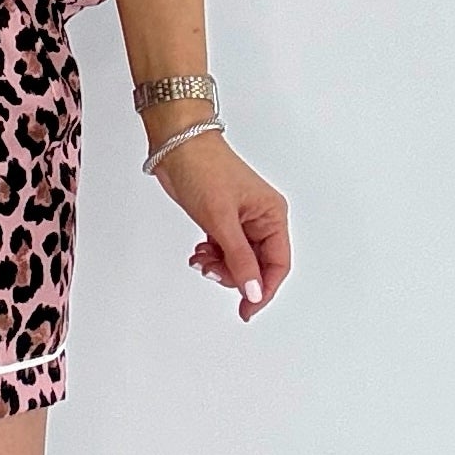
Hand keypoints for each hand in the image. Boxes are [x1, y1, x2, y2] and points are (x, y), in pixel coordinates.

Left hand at [153, 133, 292, 320]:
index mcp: (272, 215)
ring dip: (219, 266)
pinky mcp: (223, 219)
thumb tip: (254, 291)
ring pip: (238, 261)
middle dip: (233, 274)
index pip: (277, 264)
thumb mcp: (221, 220)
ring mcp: (242, 220)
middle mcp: (261, 218)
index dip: (263, 290)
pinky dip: (212, 256)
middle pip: (256, 266)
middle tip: (210, 269)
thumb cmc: (203, 168)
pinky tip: (199, 252)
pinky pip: (225, 250)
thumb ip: (239, 259)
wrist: (176, 145)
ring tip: (201, 258)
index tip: (246, 309)